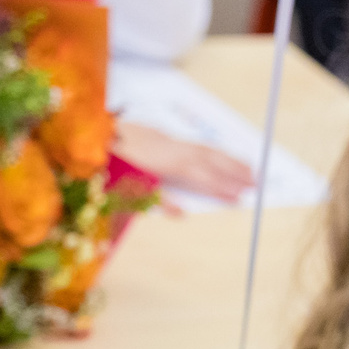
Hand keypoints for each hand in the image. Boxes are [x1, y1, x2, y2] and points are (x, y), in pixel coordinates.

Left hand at [113, 119, 255, 202]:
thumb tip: (181, 214)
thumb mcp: (127, 188)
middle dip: (234, 170)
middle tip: (256, 182)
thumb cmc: (107, 166)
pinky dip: (211, 151)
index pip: (201, 176)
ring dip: (228, 159)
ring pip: (205, 149)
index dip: (222, 187)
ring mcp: (167, 140)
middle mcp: (171, 148)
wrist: (93, 135)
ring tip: (248, 168)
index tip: (240, 198)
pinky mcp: (161, 135)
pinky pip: (195, 144)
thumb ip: (156, 200)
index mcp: (165, 162)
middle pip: (210, 159)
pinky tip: (218, 156)